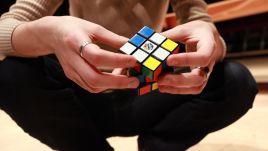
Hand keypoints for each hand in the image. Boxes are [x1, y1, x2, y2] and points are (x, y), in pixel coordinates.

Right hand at [13, 16, 138, 92]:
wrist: (52, 34)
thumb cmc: (75, 28)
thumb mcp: (94, 28)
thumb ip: (113, 39)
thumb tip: (133, 46)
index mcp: (76, 42)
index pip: (97, 57)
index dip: (117, 60)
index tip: (134, 60)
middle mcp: (72, 60)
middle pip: (94, 79)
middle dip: (118, 82)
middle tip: (135, 81)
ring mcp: (71, 71)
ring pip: (93, 86)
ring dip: (113, 85)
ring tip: (127, 77)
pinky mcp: (72, 76)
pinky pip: (90, 86)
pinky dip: (105, 85)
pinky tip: (115, 78)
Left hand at [157, 20, 224, 93]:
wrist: (205, 35)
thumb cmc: (194, 31)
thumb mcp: (183, 29)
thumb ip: (168, 36)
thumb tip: (149, 43)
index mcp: (209, 46)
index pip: (203, 57)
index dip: (186, 60)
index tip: (169, 60)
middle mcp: (210, 62)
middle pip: (200, 77)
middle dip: (179, 80)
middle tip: (161, 78)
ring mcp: (206, 72)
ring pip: (196, 87)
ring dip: (177, 88)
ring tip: (160, 84)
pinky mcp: (199, 79)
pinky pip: (191, 89)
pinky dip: (177, 90)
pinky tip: (163, 87)